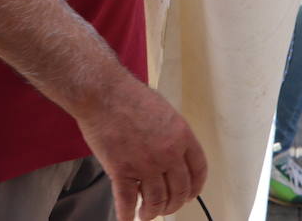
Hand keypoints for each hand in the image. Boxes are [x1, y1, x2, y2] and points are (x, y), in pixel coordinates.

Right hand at [75, 75, 206, 220]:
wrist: (103, 93)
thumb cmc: (129, 96)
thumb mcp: (164, 110)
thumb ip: (172, 134)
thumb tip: (172, 153)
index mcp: (182, 136)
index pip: (198, 170)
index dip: (195, 187)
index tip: (190, 194)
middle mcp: (168, 154)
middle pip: (179, 190)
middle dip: (173, 204)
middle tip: (166, 207)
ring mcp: (145, 164)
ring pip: (156, 201)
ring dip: (152, 212)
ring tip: (146, 214)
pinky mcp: (122, 171)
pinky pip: (127, 201)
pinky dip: (127, 214)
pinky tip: (127, 218)